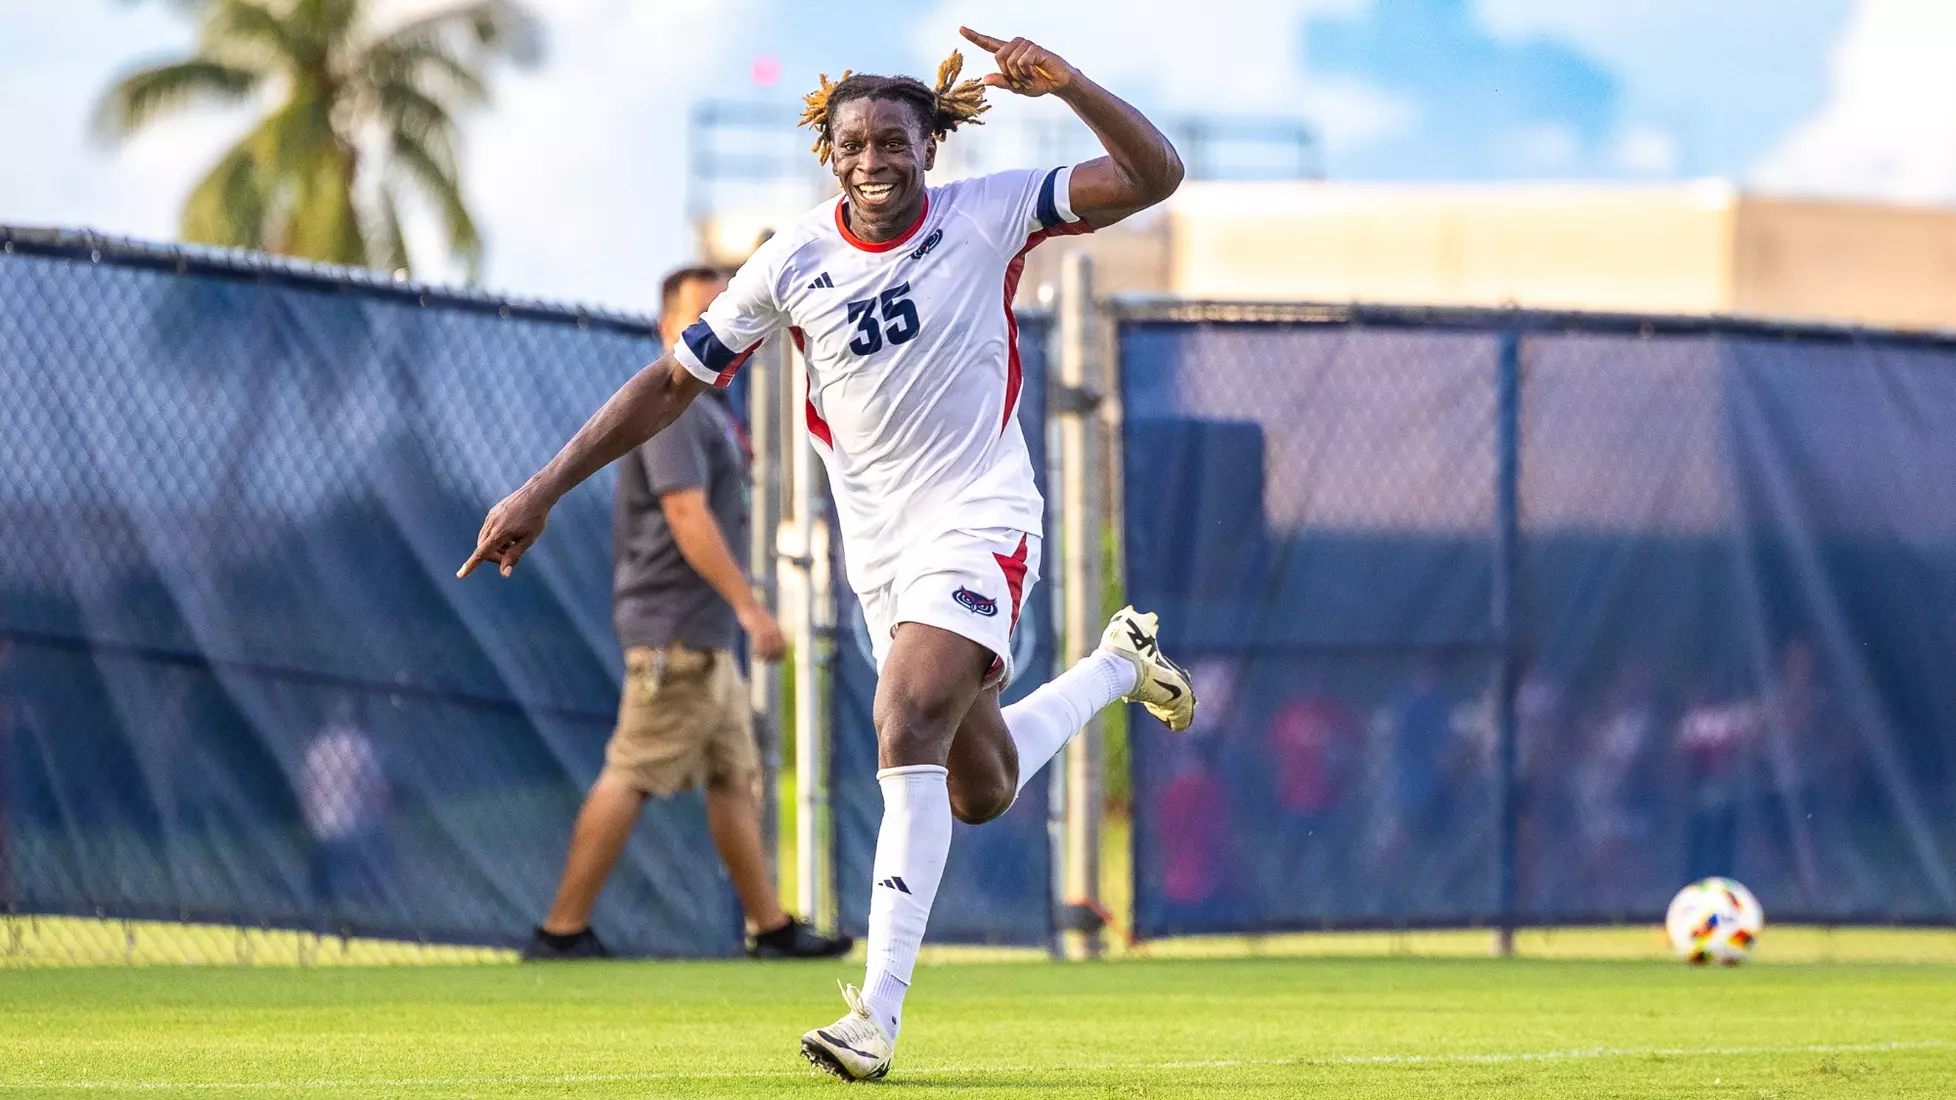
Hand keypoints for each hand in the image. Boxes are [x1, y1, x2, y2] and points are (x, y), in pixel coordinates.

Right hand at [457, 483, 553, 578]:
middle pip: (483, 549)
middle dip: (494, 556)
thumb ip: (514, 557)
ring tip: (514, 542)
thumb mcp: (528, 540)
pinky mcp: (492, 512)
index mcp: (500, 533)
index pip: (481, 553)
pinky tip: (511, 532)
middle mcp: (491, 525)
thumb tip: (504, 574)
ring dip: (496, 547)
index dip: (471, 566)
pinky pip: (488, 529)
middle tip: (512, 555)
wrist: (535, 494)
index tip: (460, 575)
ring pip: (485, 539)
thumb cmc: (535, 519)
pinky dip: (496, 537)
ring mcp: (490, 517)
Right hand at [739, 604, 787, 661]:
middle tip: (765, 661)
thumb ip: (771, 631)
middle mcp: (774, 631)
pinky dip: (759, 653)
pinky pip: (760, 646)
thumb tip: (773, 641)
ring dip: (765, 657)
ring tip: (759, 659)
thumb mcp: (767, 623)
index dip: (781, 655)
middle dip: (773, 658)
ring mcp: (766, 631)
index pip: (784, 646)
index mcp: (778, 629)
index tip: (774, 661)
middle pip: (778, 650)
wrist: (749, 606)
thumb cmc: (756, 616)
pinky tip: (755, 656)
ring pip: (769, 650)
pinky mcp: (758, 631)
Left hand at [959, 27, 1075, 96]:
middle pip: (998, 56)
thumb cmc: (1038, 83)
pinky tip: (1036, 72)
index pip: (988, 43)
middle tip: (1021, 80)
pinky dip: (1028, 73)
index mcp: (1008, 54)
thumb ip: (1002, 83)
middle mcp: (1015, 46)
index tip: (961, 29)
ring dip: (1020, 75)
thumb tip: (985, 79)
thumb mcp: (1016, 87)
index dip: (974, 37)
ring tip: (1030, 76)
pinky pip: (1022, 62)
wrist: (1057, 83)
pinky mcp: (1035, 48)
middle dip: (1008, 73)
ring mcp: (1026, 45)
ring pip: (1010, 61)